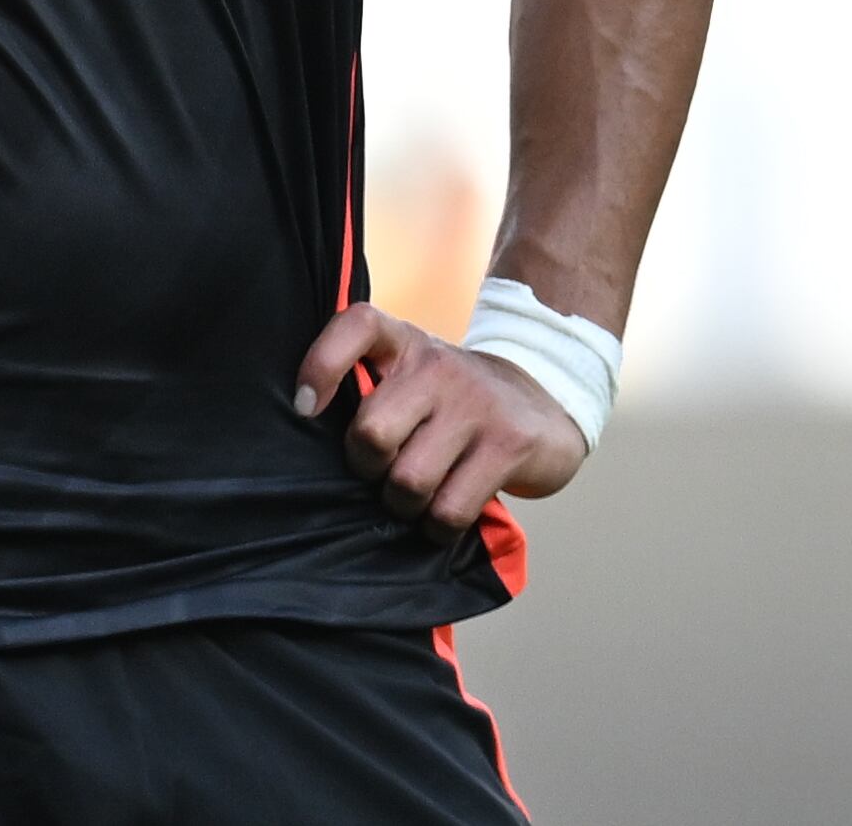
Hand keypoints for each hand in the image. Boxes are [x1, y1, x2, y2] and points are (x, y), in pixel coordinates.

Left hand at [294, 303, 589, 534]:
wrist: (546, 398)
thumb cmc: (453, 400)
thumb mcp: (413, 376)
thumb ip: (370, 391)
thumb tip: (308, 436)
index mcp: (405, 342)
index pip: (356, 325)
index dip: (321, 364)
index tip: (304, 407)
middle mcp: (437, 366)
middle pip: (371, 434)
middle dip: (368, 470)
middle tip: (383, 472)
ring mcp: (476, 404)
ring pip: (409, 482)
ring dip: (405, 505)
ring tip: (418, 496)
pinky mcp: (508, 445)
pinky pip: (450, 510)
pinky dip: (438, 527)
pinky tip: (445, 514)